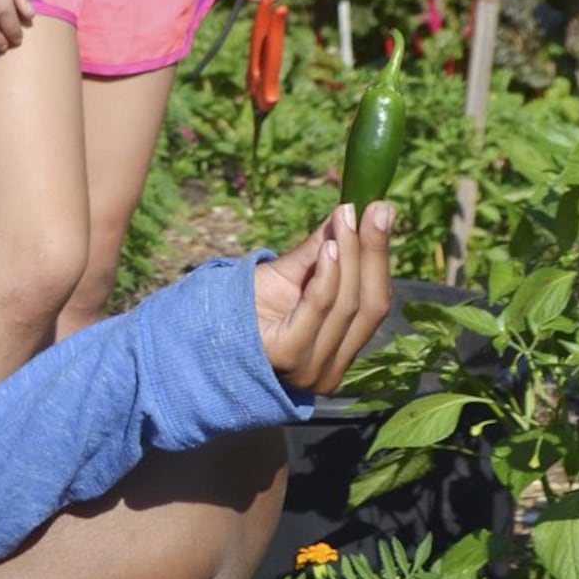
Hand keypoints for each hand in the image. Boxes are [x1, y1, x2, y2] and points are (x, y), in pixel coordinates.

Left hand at [254, 201, 394, 393]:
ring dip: (350, 256)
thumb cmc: (243, 304)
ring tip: (347, 218)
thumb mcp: (290, 274)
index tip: (383, 211)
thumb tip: (353, 210)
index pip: (374, 304)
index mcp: (338, 353)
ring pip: (348, 304)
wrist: (195, 326)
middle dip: (372, 253)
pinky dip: (328, 276)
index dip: (380, 258)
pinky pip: (319, 307)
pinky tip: (330, 248)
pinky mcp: (289, 355)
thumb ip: (322, 250)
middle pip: (367, 304)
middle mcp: (330, 370)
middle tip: (373, 209)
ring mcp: (312, 369)